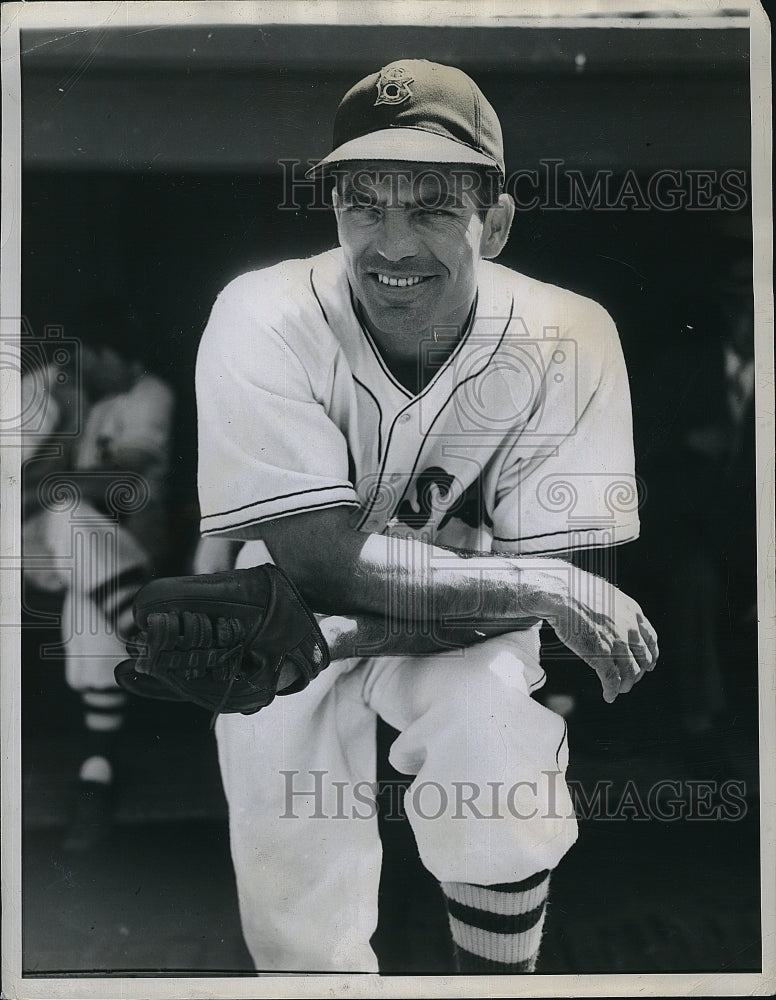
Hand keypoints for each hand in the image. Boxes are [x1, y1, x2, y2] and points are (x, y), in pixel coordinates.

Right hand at [530, 565, 658, 702]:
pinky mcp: (601, 656)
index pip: (650, 638)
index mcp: (633, 612)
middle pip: (642, 658)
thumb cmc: (576, 588)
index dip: (651, 653)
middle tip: (633, 679)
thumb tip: (611, 608)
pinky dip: (612, 691)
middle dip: (639, 671)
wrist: (562, 593)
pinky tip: (608, 696)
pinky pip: (611, 680)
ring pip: (630, 672)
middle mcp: (629, 629)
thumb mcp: (606, 592)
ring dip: (626, 684)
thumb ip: (615, 605)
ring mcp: (617, 644)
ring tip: (621, 690)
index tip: (650, 662)